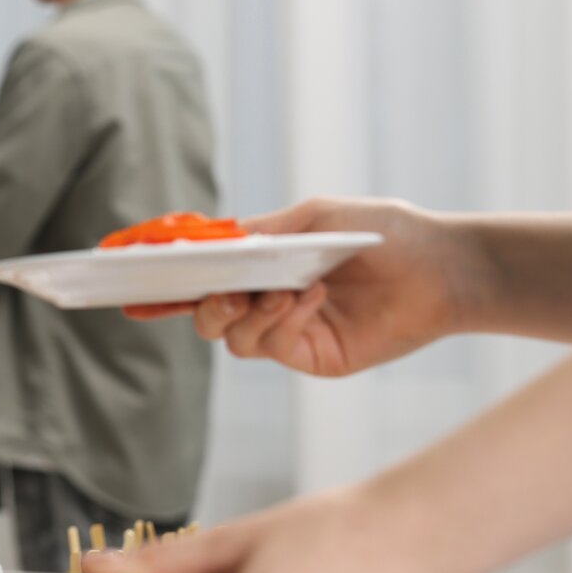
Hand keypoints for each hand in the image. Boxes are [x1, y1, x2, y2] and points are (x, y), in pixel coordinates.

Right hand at [123, 198, 470, 377]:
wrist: (445, 267)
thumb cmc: (387, 234)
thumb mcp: (318, 216)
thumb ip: (266, 230)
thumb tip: (218, 239)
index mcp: (263, 267)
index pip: (203, 277)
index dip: (163, 283)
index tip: (125, 280)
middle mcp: (268, 301)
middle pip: (205, 315)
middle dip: (200, 303)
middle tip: (220, 289)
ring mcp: (287, 332)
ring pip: (231, 337)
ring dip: (248, 312)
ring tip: (281, 290)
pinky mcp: (312, 356)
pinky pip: (271, 345)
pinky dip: (282, 319)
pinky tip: (311, 296)